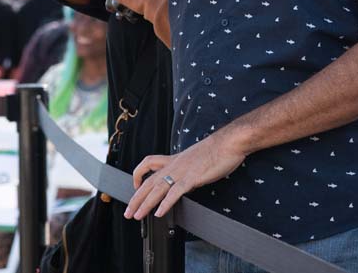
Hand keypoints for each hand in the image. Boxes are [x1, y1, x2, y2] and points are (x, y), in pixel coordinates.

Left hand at [124, 129, 246, 219]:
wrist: (229, 142)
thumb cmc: (217, 150)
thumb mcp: (196, 158)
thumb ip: (187, 169)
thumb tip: (185, 182)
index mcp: (175, 159)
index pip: (149, 163)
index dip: (138, 173)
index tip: (134, 186)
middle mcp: (175, 165)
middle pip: (148, 181)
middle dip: (136, 198)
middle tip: (128, 212)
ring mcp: (182, 171)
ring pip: (158, 188)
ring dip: (145, 203)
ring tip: (137, 215)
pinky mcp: (192, 177)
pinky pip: (175, 192)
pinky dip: (166, 204)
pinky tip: (160, 213)